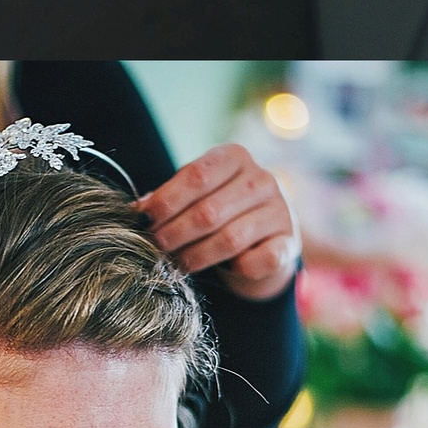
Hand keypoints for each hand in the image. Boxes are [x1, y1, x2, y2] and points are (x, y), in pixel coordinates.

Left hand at [138, 146, 298, 298]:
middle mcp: (262, 179)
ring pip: (231, 238)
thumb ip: (171, 196)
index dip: (167, 199)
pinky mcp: (290, 243)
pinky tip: (222, 270)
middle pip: (209, 210)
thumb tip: (137, 209)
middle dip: (175, 231)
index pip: (196, 175)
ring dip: (197, 254)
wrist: (265, 232)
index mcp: (234, 156)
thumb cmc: (220, 205)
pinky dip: (239, 267)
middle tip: (155, 245)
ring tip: (176, 262)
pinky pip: (261, 260)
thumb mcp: (198, 191)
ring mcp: (280, 211)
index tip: (143, 217)